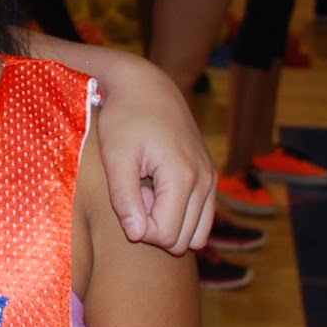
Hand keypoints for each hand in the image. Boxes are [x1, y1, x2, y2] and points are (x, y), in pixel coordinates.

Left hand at [95, 61, 217, 253]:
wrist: (146, 86)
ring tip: (145, 191)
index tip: (126, 194)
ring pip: (196, 234)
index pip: (165, 236)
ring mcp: (211, 179)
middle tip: (135, 192)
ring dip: (167, 222)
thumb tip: (138, 236)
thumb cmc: (124, 119)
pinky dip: (179, 214)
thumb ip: (124, 198)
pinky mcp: (209, 177)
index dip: (139, 227)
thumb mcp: (116, 156)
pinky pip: (201, 218)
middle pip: (182, 240)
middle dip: (154, 226)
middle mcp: (205, 181)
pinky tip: (156, 188)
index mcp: (182, 177)